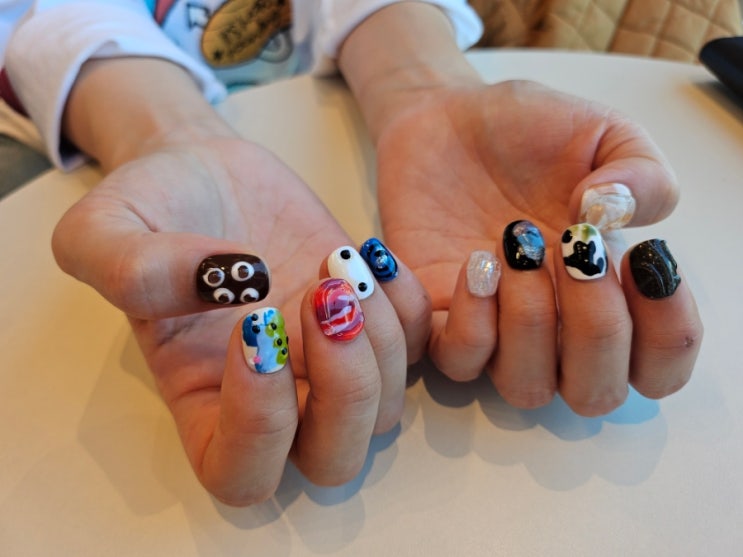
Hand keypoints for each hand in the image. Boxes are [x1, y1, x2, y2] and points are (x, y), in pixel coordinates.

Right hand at [52, 136, 428, 504]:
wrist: (204, 168)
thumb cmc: (148, 207)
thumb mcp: (102, 228)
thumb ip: (129, 267)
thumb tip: (231, 284)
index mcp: (202, 398)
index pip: (240, 472)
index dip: (257, 424)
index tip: (250, 328)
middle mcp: (275, 397)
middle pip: (333, 457)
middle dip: (344, 388)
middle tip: (321, 298)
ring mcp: (328, 361)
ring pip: (387, 409)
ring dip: (379, 339)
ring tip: (338, 263)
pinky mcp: (368, 320)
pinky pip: (423, 348)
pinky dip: (411, 308)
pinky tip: (370, 256)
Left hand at [374, 80, 702, 415]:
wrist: (448, 120)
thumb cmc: (530, 133)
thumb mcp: (602, 135)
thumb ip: (640, 174)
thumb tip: (614, 217)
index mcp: (610, 294)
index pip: (658, 366)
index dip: (667, 335)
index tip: (643, 259)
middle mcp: (557, 327)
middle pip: (594, 393)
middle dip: (595, 329)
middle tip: (575, 251)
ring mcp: (496, 330)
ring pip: (526, 388)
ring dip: (530, 323)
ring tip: (514, 246)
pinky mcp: (437, 319)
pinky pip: (456, 361)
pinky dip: (470, 321)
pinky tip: (475, 262)